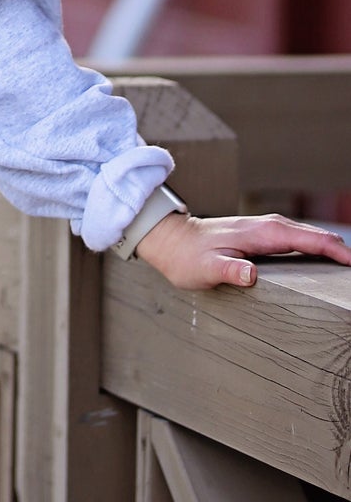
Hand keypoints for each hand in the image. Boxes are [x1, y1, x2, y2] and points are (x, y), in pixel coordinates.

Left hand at [134, 211, 350, 290]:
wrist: (169, 240)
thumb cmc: (186, 257)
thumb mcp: (204, 269)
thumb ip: (228, 271)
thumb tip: (251, 274)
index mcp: (261, 233)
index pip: (310, 240)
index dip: (338, 252)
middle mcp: (267, 226)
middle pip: (317, 236)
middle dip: (342, 251)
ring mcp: (265, 229)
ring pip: (309, 237)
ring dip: (332, 249)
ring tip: (349, 269)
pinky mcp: (262, 236)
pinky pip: (298, 240)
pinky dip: (318, 248)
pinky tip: (325, 262)